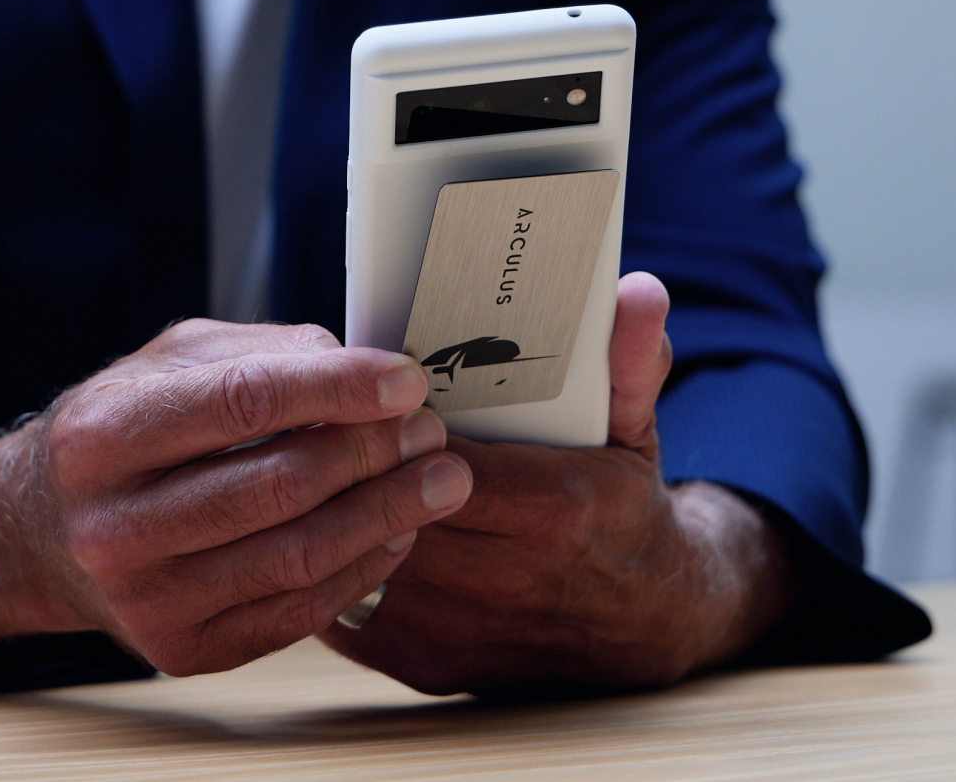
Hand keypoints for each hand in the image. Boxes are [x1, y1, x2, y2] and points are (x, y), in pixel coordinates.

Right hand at [0, 320, 472, 674]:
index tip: (405, 380)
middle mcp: (116, 526)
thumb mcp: (168, 364)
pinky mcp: (185, 648)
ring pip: (301, 556)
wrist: (45, 533)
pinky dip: (365, 567)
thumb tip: (359, 368)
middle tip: (429, 429)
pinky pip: (301, 611)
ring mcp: (149, 599)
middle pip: (281, 486)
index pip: (243, 401)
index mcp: (106, 436)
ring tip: (438, 476)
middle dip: (376, 452)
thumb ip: (261, 351)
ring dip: (390, 512)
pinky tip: (396, 531)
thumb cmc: (121, 434)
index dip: (338, 389)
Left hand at [320, 273, 796, 695]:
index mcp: (546, 510)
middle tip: (330, 422)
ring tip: (315, 464)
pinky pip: (346, 604)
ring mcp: (454, 629)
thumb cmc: (622, 512)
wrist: (640, 624)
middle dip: (351, 462)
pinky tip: (325, 522)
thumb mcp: (635, 432)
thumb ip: (630, 362)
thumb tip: (641, 292)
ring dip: (330, 509)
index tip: (374, 397)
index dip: (394, 425)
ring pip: (353, 554)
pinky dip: (330, 562)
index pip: (437, 456)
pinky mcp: (422, 662)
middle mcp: (497, 578)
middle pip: (384, 504)